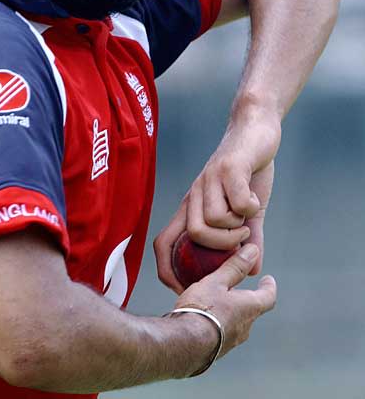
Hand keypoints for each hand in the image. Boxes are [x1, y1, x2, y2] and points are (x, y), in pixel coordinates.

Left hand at [154, 105, 279, 292]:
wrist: (255, 129)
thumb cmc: (248, 170)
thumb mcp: (247, 209)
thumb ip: (248, 238)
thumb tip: (251, 268)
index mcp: (192, 206)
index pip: (163, 242)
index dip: (166, 269)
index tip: (185, 289)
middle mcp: (195, 193)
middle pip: (193, 234)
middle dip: (221, 246)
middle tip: (242, 236)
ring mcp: (210, 179)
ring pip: (213, 219)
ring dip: (237, 226)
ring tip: (248, 216)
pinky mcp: (228, 166)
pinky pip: (234, 200)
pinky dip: (248, 207)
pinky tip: (254, 200)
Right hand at [174, 244, 276, 359]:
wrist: (183, 344)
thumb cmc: (202, 308)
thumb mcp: (217, 281)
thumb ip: (234, 267)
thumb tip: (253, 251)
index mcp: (249, 308)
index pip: (268, 297)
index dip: (269, 287)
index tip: (268, 279)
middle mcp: (245, 327)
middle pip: (251, 310)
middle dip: (246, 299)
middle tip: (238, 288)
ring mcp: (231, 341)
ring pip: (236, 322)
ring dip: (231, 311)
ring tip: (217, 301)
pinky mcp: (217, 350)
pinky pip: (222, 332)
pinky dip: (218, 322)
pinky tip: (203, 318)